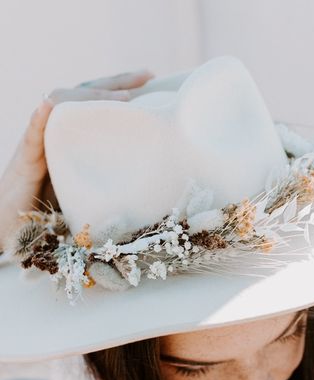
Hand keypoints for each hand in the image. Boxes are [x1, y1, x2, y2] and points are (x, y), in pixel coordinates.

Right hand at [0, 69, 154, 252]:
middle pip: (83, 93)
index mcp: (71, 135)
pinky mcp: (26, 158)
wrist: (15, 224)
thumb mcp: (88, 188)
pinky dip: (40, 117)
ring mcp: (40, 140)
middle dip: (115, 82)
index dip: (120, 87)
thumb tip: (148, 177)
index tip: (152, 78)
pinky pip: (32, 133)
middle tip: (147, 75)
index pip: (96, 101)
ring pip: (60, 105)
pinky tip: (48, 104)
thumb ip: (108, 176)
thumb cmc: (52, 210)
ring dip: (90, 97)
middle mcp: (55, 129)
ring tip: (122, 96)